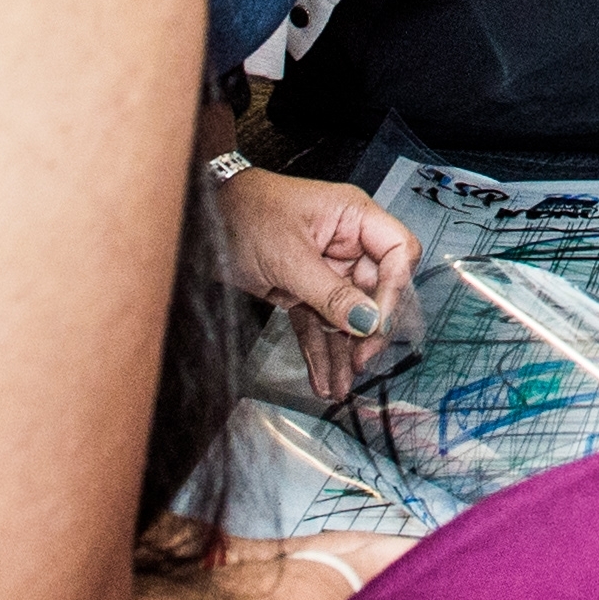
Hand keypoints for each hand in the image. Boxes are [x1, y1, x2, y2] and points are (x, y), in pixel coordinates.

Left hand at [207, 165, 421, 398]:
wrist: (200, 220)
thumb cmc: (244, 213)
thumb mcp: (291, 255)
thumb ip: (331, 293)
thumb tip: (368, 324)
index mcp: (353, 218)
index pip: (398, 253)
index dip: (394, 290)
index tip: (376, 324)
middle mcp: (345, 242)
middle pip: (374, 291)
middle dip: (368, 331)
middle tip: (360, 361)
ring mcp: (324, 268)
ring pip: (345, 315)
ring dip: (342, 351)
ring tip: (340, 386)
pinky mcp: (300, 289)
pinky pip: (318, 323)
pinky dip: (319, 350)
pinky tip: (322, 378)